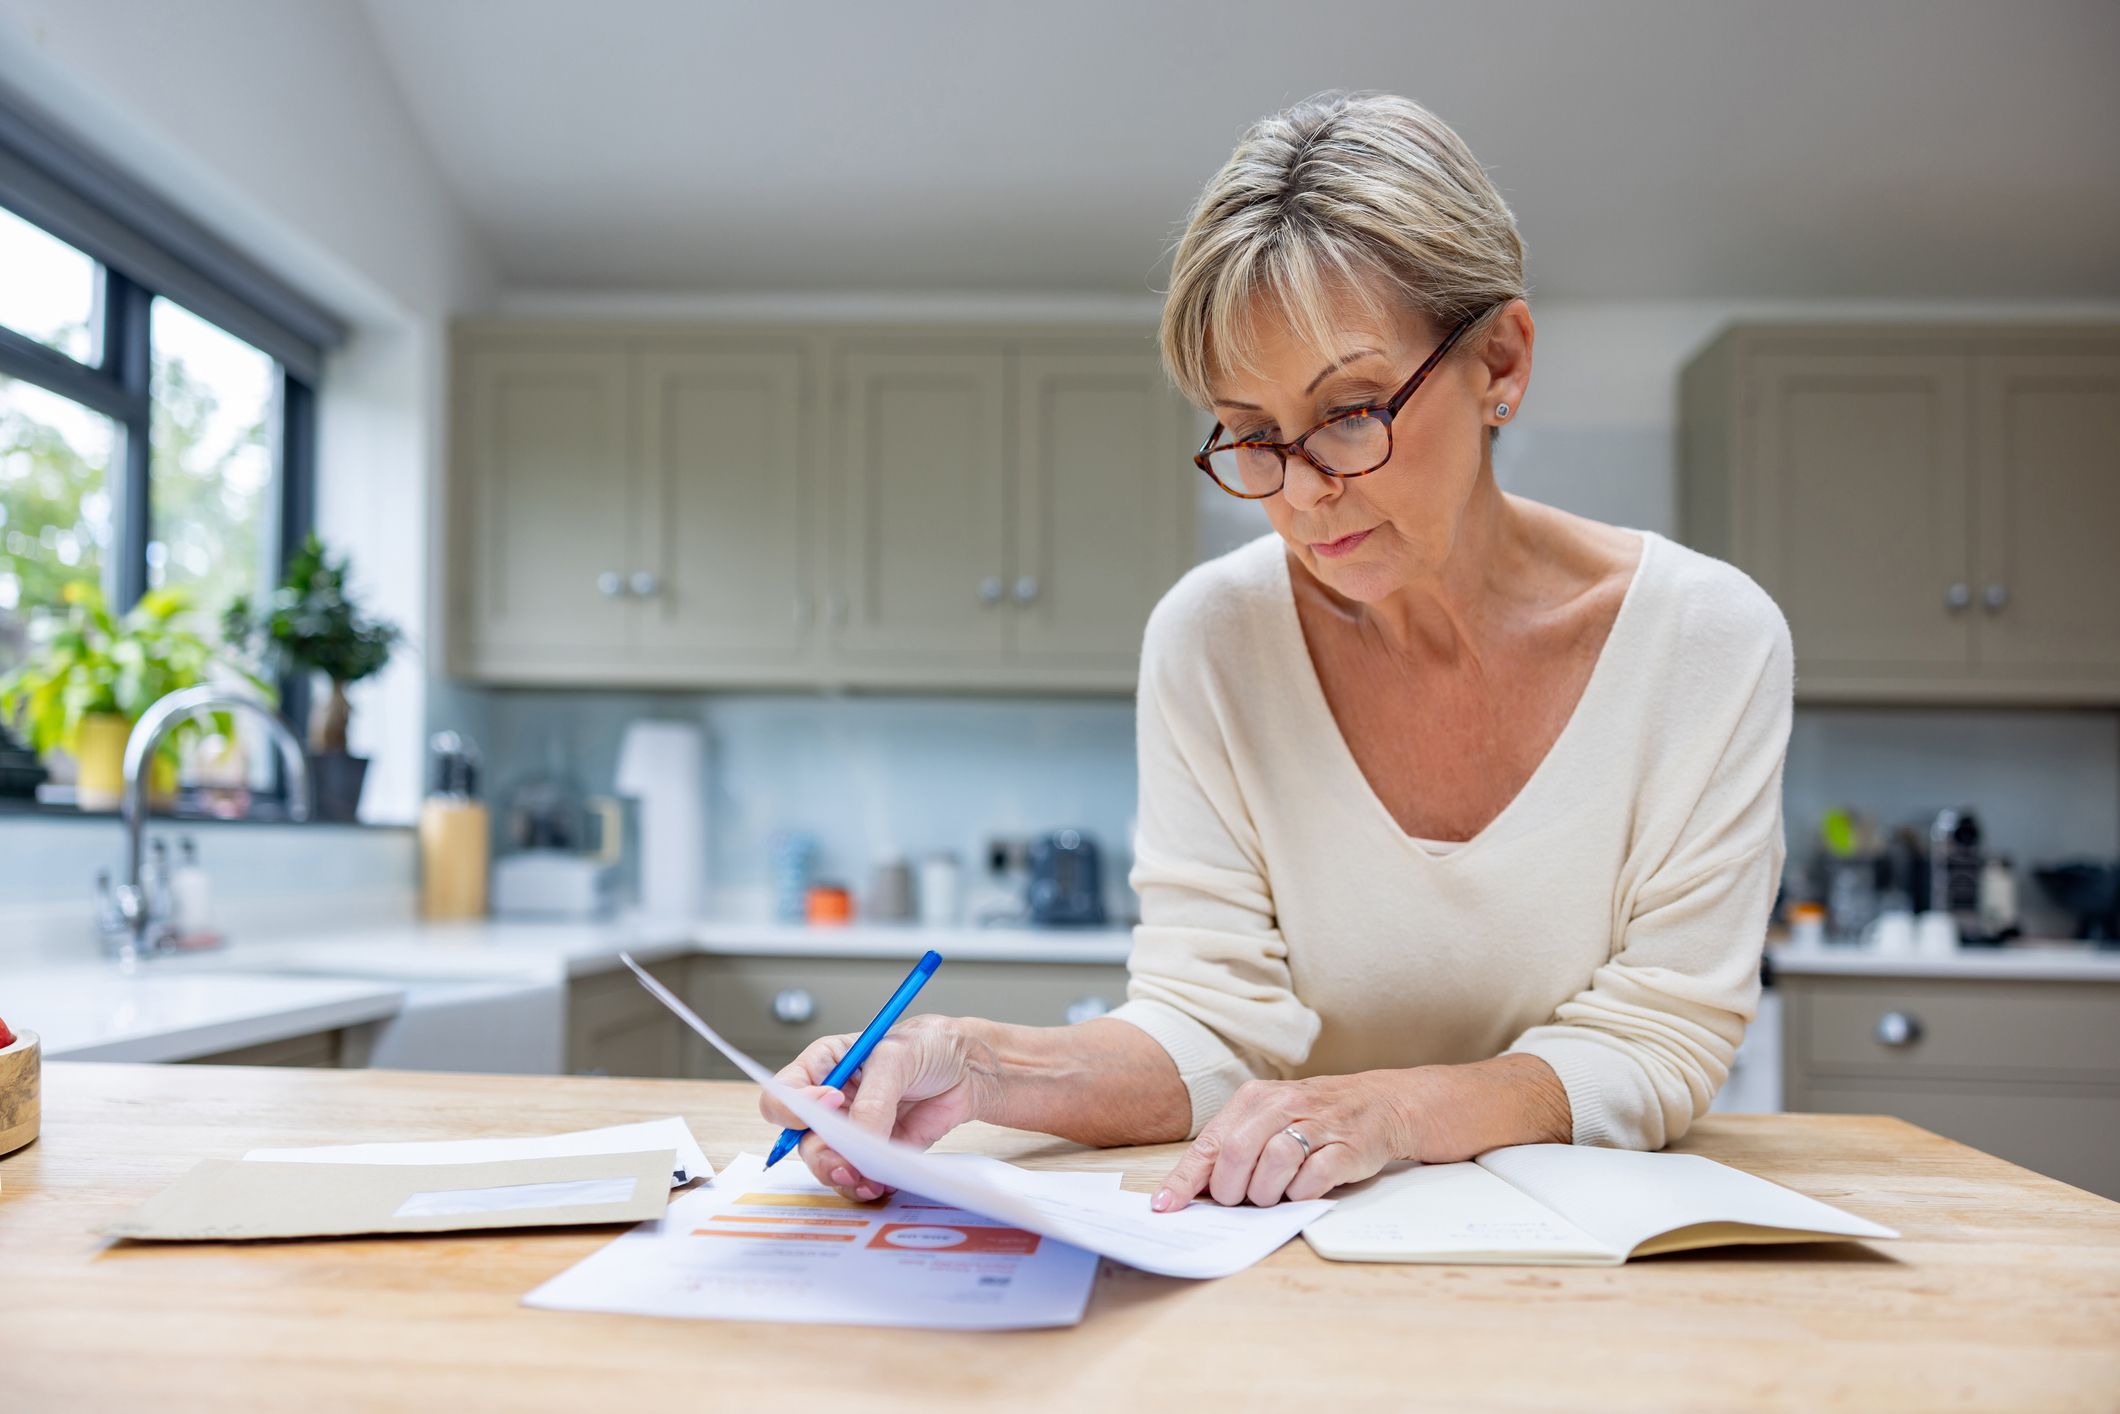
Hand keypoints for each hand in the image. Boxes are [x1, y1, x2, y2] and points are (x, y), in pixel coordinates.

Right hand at [760, 1013, 994, 1200]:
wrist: (971, 1068)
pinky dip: (867, 1185)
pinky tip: (881, 1184)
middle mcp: (832, 1100)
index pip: (786, 1091)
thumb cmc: (930, 1044)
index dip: (794, 1106)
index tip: (829, 1105)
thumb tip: (858, 1138)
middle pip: (802, 1137)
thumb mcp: (897, 1057)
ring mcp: (854, 1128)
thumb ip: (874, 1099)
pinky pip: (860, 1175)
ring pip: (827, 1162)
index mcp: (825, 1065)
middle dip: (821, 1153)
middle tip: (845, 1160)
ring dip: (842, 1175)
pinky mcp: (877, 1151)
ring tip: (865, 1179)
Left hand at [1150, 1072, 1412, 1210]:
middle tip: (1240, 1199)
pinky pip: (1313, 1178)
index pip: (1209, 1143)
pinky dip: (1301, 1193)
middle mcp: (1283, 1106)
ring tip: (1272, 1194)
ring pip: (1274, 1162)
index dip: (1184, 1179)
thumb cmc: (1314, 1117)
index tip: (1165, 1206)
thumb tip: (1188, 1187)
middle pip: (1236, 1152)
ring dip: (1266, 1192)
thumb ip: (1231, 1147)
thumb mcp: (1267, 1120)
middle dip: (1231, 1189)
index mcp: (1255, 1099)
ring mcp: (1317, 1125)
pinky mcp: (1346, 1147)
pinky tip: (1301, 1190)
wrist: (1380, 1103)